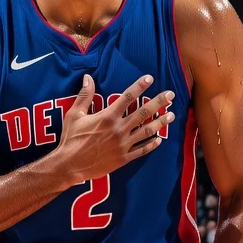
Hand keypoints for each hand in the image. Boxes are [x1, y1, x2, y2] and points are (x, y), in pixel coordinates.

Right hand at [55, 74, 173, 185]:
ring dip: (161, 122)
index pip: (127, 97)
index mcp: (107, 116)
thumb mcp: (74, 114)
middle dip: (159, 102)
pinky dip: (151, 145)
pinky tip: (159, 140)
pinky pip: (141, 150)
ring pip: (146, 131)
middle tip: (171, 95)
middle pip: (143, 112)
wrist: (70, 165)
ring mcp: (123, 144)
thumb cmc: (70, 139)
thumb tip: (88, 77)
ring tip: (172, 115)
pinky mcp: (123, 158)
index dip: (139, 86)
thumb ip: (84, 95)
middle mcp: (119, 129)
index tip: (150, 78)